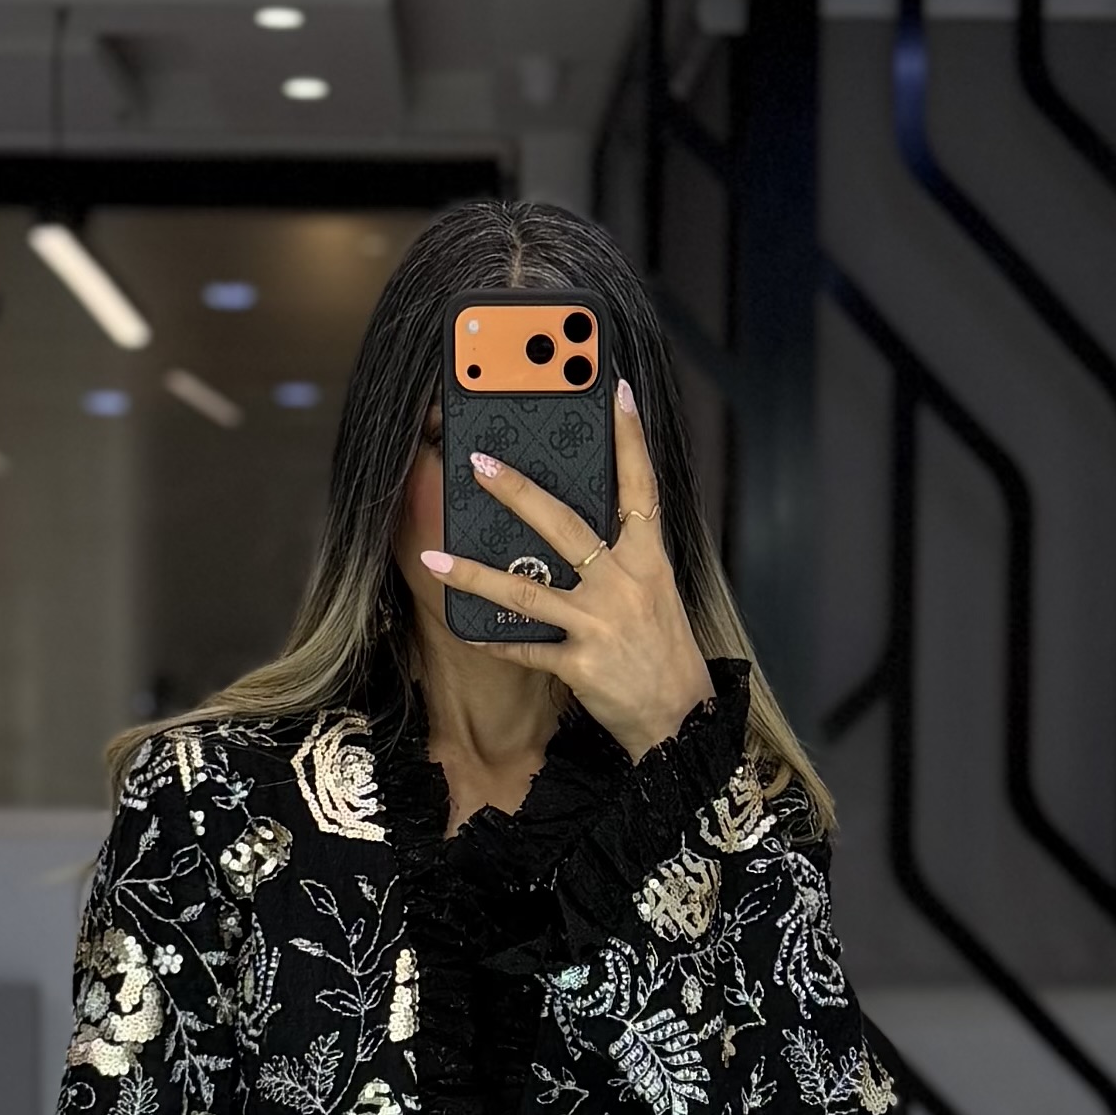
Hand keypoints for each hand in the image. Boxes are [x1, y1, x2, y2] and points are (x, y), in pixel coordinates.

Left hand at [421, 376, 715, 764]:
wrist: (681, 722)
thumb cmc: (664, 652)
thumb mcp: (656, 593)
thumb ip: (624, 556)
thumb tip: (581, 523)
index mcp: (650, 560)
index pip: (642, 487)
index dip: (631, 439)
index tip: (616, 392)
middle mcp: (625, 584)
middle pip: (565, 526)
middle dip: (517, 492)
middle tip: (478, 462)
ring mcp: (601, 625)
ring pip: (527, 590)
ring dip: (475, 574)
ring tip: (434, 558)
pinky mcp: (581, 665)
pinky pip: (525, 648)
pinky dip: (492, 640)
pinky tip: (461, 628)